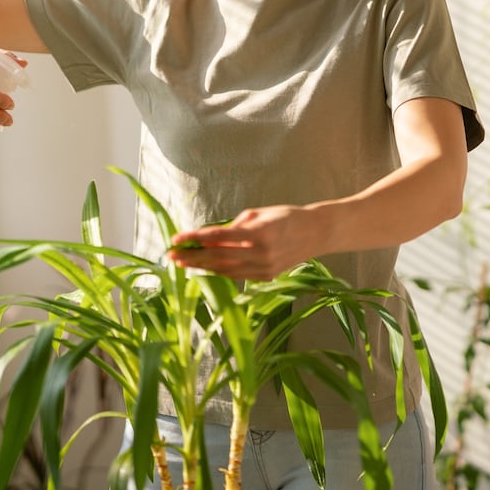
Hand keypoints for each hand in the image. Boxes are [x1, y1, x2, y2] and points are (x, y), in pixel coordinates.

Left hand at [167, 205, 328, 280]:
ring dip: (201, 266)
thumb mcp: (261, 213)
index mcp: (259, 233)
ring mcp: (265, 268)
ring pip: (225, 270)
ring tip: (182, 263)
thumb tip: (212, 236)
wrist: (317, 233)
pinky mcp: (267, 276)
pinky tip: (205, 267)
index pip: (218, 236)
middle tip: (171, 255)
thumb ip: (236, 225)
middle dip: (192, 256)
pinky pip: (237, 275)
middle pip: (218, 257)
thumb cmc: (287, 216)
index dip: (195, 238)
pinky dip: (219, 271)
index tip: (177, 238)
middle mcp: (261, 253)